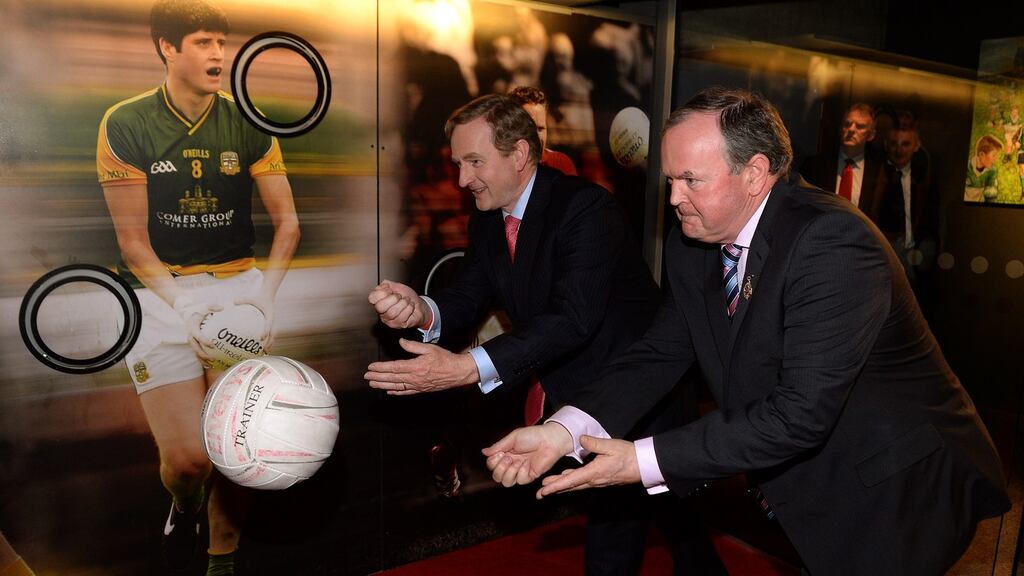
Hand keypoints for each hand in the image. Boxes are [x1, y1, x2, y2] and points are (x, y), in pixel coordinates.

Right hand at [172, 295, 220, 364]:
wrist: (187, 312)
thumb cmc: (198, 309)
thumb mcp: (204, 306)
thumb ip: (213, 306)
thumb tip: (222, 308)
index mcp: (193, 327)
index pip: (198, 336)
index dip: (204, 341)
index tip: (213, 345)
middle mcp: (190, 335)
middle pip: (196, 348)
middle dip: (203, 355)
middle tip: (214, 358)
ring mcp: (191, 340)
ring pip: (196, 352)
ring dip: (203, 360)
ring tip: (212, 365)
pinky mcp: (194, 343)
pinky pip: (197, 352)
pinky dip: (203, 359)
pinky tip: (211, 365)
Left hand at [235, 293, 274, 350]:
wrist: (267, 294)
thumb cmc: (258, 296)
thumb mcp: (250, 297)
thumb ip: (243, 299)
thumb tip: (233, 301)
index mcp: (269, 314)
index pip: (268, 323)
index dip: (266, 330)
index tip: (261, 337)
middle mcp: (271, 320)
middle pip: (273, 333)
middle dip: (270, 342)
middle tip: (265, 350)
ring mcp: (271, 323)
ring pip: (272, 335)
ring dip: (269, 344)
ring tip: (264, 353)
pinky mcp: (269, 324)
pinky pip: (268, 333)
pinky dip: (265, 341)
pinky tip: (258, 347)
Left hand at [364, 338, 478, 394]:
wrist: (457, 372)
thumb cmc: (445, 359)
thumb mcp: (429, 348)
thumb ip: (413, 346)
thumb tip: (401, 342)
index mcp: (415, 366)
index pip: (393, 367)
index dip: (381, 368)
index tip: (371, 367)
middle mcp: (414, 378)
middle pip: (392, 378)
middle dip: (378, 377)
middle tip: (366, 377)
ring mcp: (417, 385)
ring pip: (396, 386)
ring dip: (383, 385)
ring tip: (372, 384)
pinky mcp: (421, 390)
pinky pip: (405, 392)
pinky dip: (396, 392)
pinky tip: (388, 391)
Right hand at [368, 280, 427, 329]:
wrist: (419, 305)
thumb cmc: (408, 297)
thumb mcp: (397, 286)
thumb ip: (387, 284)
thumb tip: (381, 286)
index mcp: (379, 301)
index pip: (372, 298)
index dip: (382, 292)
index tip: (390, 290)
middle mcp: (382, 312)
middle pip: (380, 307)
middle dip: (394, 298)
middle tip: (400, 296)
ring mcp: (389, 320)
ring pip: (392, 312)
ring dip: (403, 303)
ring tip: (406, 301)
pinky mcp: (398, 325)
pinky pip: (402, 317)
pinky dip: (409, 308)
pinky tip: (410, 307)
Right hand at [482, 422, 572, 487]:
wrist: (549, 440)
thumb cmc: (532, 436)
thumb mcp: (512, 438)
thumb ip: (498, 446)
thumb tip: (483, 452)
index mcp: (506, 454)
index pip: (492, 465)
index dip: (493, 462)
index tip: (500, 453)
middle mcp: (511, 464)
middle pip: (496, 477)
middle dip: (499, 469)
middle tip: (508, 458)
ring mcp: (520, 471)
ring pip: (506, 483)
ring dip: (509, 472)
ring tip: (516, 462)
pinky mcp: (530, 476)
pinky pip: (520, 480)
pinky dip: (521, 472)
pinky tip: (527, 464)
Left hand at [536, 435, 640, 498]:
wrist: (642, 465)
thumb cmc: (627, 454)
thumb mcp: (611, 445)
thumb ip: (594, 443)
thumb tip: (581, 439)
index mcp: (594, 472)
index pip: (571, 481)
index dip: (556, 485)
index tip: (544, 490)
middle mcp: (594, 480)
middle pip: (570, 486)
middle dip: (554, 489)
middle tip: (539, 494)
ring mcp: (597, 481)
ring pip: (575, 485)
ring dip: (561, 486)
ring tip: (547, 487)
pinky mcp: (600, 479)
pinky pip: (582, 482)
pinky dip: (571, 482)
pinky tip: (566, 479)